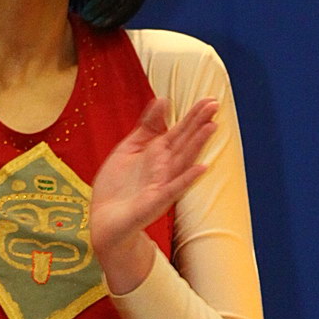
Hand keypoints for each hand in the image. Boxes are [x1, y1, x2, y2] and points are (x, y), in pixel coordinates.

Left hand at [90, 97, 216, 294]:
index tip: (208, 100)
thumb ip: (146, 126)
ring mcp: (163, 183)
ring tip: (212, 127)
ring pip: (184, 160)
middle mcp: (164, 166)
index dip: (193, 115)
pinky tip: (202, 168)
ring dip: (198, 144)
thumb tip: (163, 100)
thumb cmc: (117, 186)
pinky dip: (188, 178)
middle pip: (185, 141)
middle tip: (215, 104)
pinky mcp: (157, 200)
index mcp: (157, 153)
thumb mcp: (128, 148)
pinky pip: (175, 187)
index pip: (179, 130)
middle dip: (199, 123)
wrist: (104, 219)